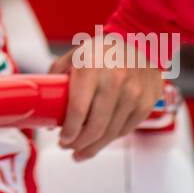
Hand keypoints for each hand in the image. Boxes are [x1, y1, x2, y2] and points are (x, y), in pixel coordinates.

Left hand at [51, 37, 163, 161]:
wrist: (141, 40)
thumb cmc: (102, 50)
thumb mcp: (74, 56)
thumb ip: (57, 78)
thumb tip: (47, 112)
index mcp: (91, 68)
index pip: (78, 110)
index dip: (69, 132)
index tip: (61, 140)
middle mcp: (114, 81)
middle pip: (95, 127)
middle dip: (79, 144)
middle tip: (69, 149)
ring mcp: (134, 93)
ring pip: (111, 133)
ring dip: (94, 147)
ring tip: (82, 152)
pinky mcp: (146, 103)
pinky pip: (125, 129)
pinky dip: (111, 138)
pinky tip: (101, 139)